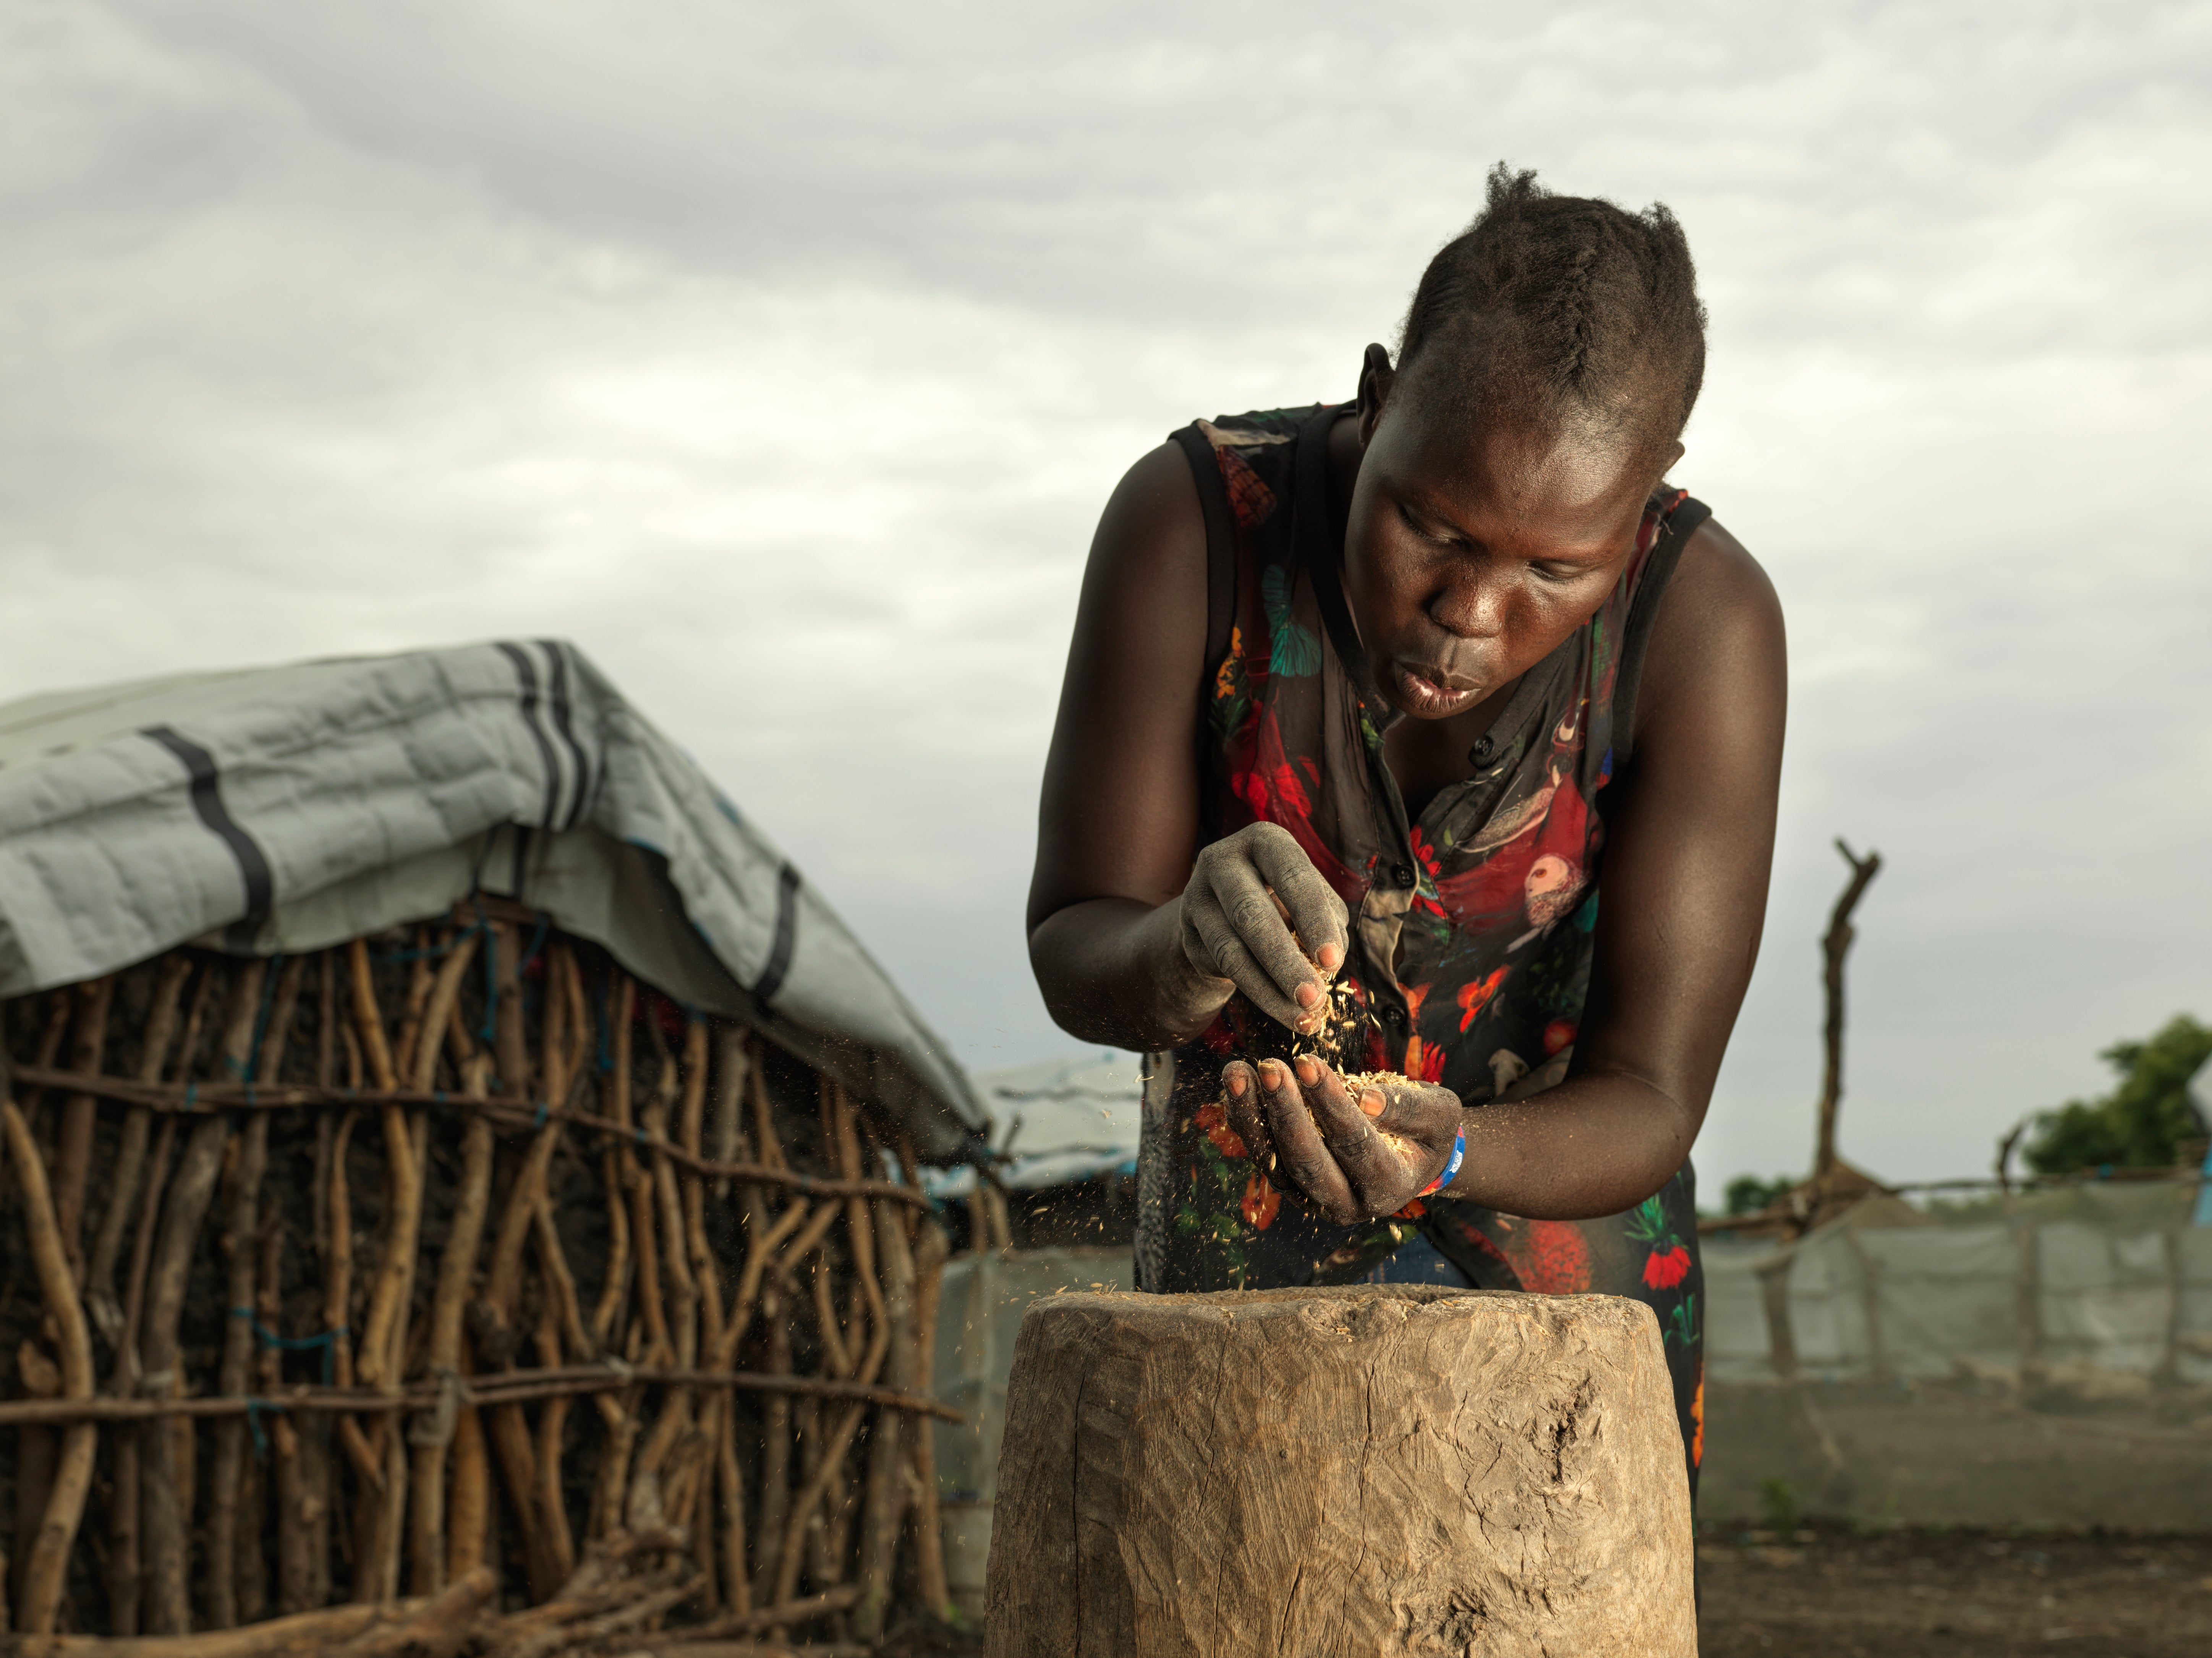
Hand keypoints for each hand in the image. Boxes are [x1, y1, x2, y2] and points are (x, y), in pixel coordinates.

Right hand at [1174, 822, 1349, 1034]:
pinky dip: (1253, 992)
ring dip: (1268, 990)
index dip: (1314, 920)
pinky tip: (1278, 1006)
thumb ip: (1328, 923)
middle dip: (1285, 962)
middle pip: (1251, 914)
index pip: (1293, 877)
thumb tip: (1327, 962)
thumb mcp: (1311, 901)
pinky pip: (1219, 969)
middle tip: (1313, 999)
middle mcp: (1223, 861)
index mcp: (1265, 842)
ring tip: (1300, 1018)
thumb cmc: (1286, 901)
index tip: (1333, 961)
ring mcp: (1196, 896)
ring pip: (1231, 950)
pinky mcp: (1186, 932)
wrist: (1227, 910)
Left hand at [1221, 1055, 1460, 1222]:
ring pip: (1275, 1162)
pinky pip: (1262, 1154)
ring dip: (1253, 1116)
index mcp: (1388, 1188)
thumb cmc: (1428, 1130)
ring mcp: (1313, 1198)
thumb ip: (1409, 1108)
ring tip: (1238, 1072)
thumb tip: (1367, 1099)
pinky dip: (1247, 1119)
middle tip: (1270, 1066)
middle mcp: (1347, 1203)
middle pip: (1308, 1161)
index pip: (1354, 1143)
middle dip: (1286, 1111)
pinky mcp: (1291, 1185)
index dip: (1329, 1103)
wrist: (1411, 1155)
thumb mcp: (1439, 1113)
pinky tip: (1238, 1083)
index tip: (1307, 1062)